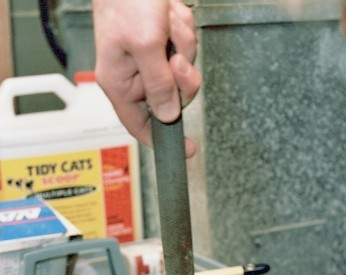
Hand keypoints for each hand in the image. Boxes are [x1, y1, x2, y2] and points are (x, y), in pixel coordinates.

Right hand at [92, 0, 200, 156]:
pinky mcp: (163, 46)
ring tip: (169, 26)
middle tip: (176, 59)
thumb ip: (159, 84)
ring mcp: (151, 61)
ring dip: (184, 48)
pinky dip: (184, 33)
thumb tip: (167, 115)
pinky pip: (185, 51)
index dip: (162, 141)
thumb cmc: (127, 1)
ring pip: (182, 74)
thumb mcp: (145, 45)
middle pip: (171, 100)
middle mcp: (135, 77)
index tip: (187, 149)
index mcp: (120, 84)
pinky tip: (171, 17)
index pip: (139, 125)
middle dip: (181, 79)